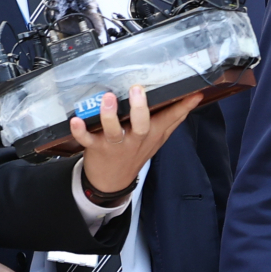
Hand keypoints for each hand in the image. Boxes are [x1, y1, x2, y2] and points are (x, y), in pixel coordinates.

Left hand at [74, 86, 202, 199]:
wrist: (112, 181)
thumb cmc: (136, 152)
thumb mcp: (158, 138)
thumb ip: (174, 118)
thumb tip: (194, 98)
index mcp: (152, 134)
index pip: (171, 118)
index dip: (183, 106)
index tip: (193, 93)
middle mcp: (135, 138)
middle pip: (141, 124)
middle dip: (140, 108)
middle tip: (137, 90)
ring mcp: (115, 144)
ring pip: (114, 130)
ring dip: (109, 115)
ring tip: (108, 98)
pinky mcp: (96, 147)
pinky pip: (86, 139)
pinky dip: (80, 131)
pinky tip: (76, 120)